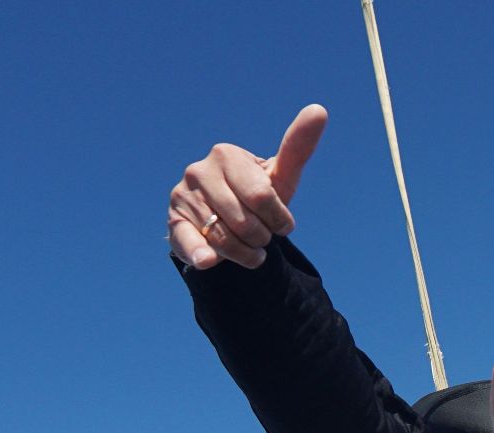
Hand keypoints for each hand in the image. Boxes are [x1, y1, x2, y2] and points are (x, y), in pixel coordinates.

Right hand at [168, 104, 327, 269]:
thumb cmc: (259, 197)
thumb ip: (298, 147)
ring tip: (251, 251)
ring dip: (246, 254)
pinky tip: (211, 261)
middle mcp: (198, 170)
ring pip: (223, 238)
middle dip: (263, 237)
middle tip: (264, 236)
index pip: (262, 196)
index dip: (279, 219)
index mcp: (225, 154)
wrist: (229, 222)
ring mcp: (183, 196)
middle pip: (245, 221)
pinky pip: (191, 244)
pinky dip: (203, 256)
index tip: (283, 224)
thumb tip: (319, 109)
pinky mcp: (173, 222)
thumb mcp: (280, 177)